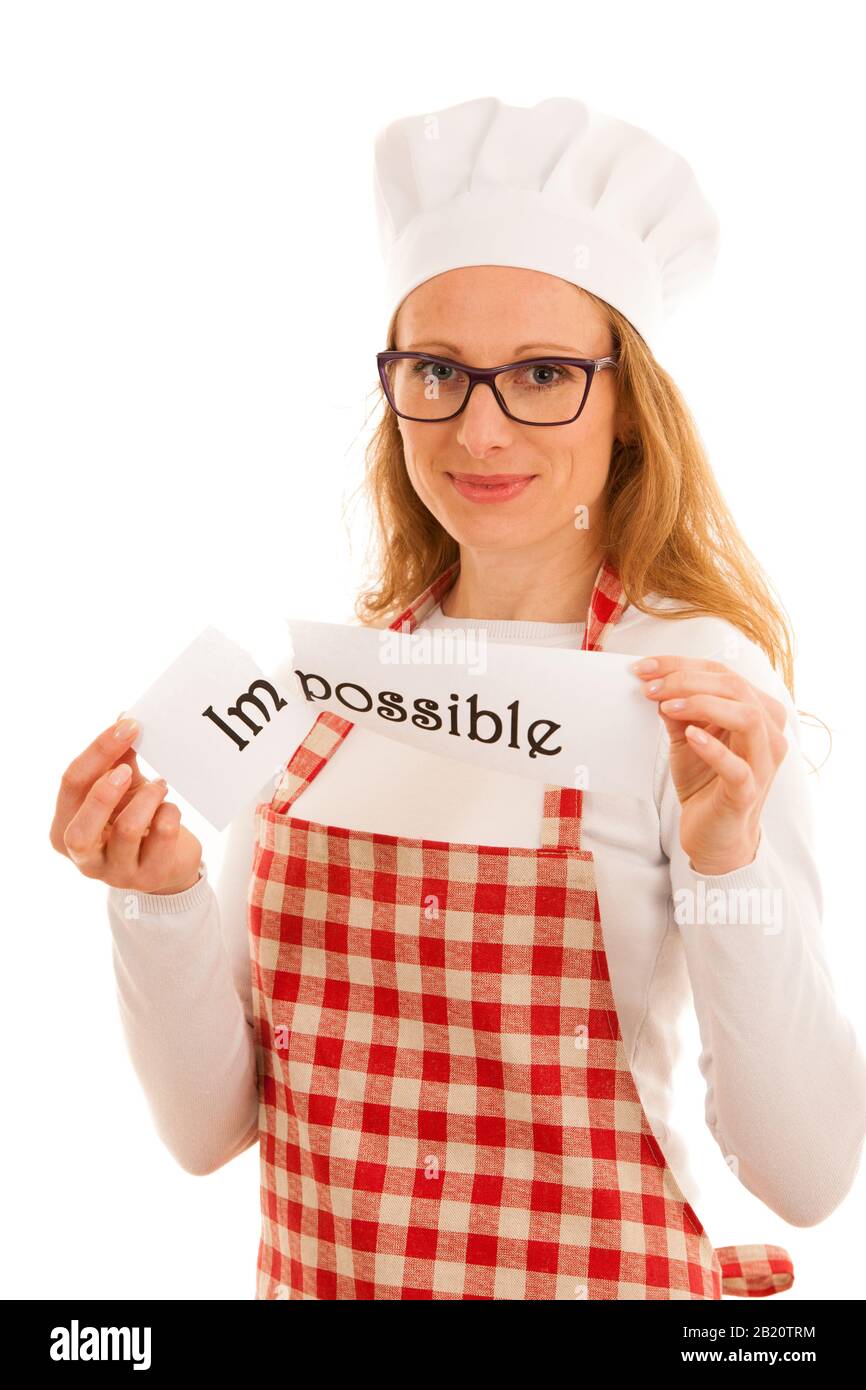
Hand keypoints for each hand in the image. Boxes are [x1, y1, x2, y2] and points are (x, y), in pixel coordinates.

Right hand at [49, 715, 202, 894]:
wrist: (170, 860)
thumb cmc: (138, 819)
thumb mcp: (124, 788)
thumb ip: (119, 759)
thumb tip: (125, 719)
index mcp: (65, 827)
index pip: (70, 786)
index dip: (98, 752)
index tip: (128, 726)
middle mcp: (83, 857)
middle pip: (81, 828)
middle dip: (105, 793)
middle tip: (128, 769)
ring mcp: (116, 872)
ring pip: (128, 831)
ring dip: (149, 798)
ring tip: (161, 785)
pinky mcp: (150, 877)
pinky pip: (162, 837)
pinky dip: (170, 813)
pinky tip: (171, 809)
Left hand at [632, 656, 788, 874]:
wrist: (713, 835)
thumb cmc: (704, 781)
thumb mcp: (686, 737)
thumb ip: (677, 709)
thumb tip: (653, 681)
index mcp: (757, 711)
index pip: (722, 673)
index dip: (681, 665)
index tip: (642, 668)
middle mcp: (769, 732)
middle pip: (735, 687)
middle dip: (686, 681)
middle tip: (649, 688)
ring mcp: (763, 763)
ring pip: (747, 717)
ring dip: (703, 705)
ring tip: (667, 707)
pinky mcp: (748, 792)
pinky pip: (738, 766)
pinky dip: (714, 747)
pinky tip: (690, 736)